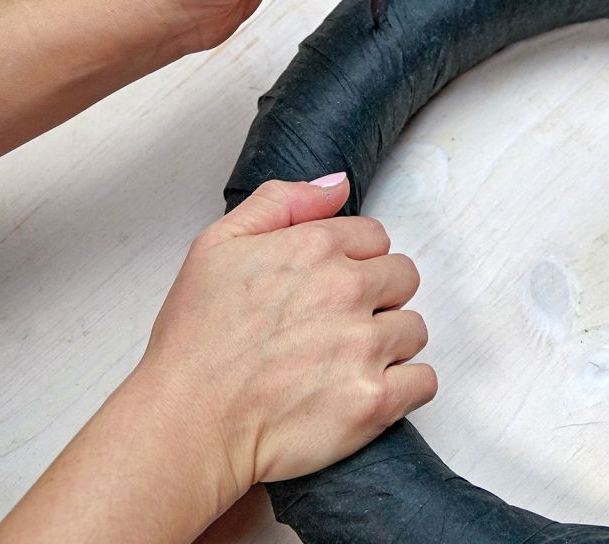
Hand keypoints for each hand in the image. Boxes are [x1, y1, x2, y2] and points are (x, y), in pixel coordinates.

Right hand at [0, 175, 433, 543]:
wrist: (185, 425)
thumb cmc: (194, 342)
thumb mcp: (217, 245)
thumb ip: (282, 202)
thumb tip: (338, 183)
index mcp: (314, 246)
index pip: (375, 237)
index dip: (354, 261)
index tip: (331, 285)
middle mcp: (347, 289)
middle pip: (402, 278)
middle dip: (377, 297)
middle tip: (338, 324)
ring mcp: (364, 346)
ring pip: (413, 329)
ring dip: (390, 343)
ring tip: (346, 361)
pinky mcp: (375, 401)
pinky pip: (423, 381)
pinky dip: (404, 387)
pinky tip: (368, 391)